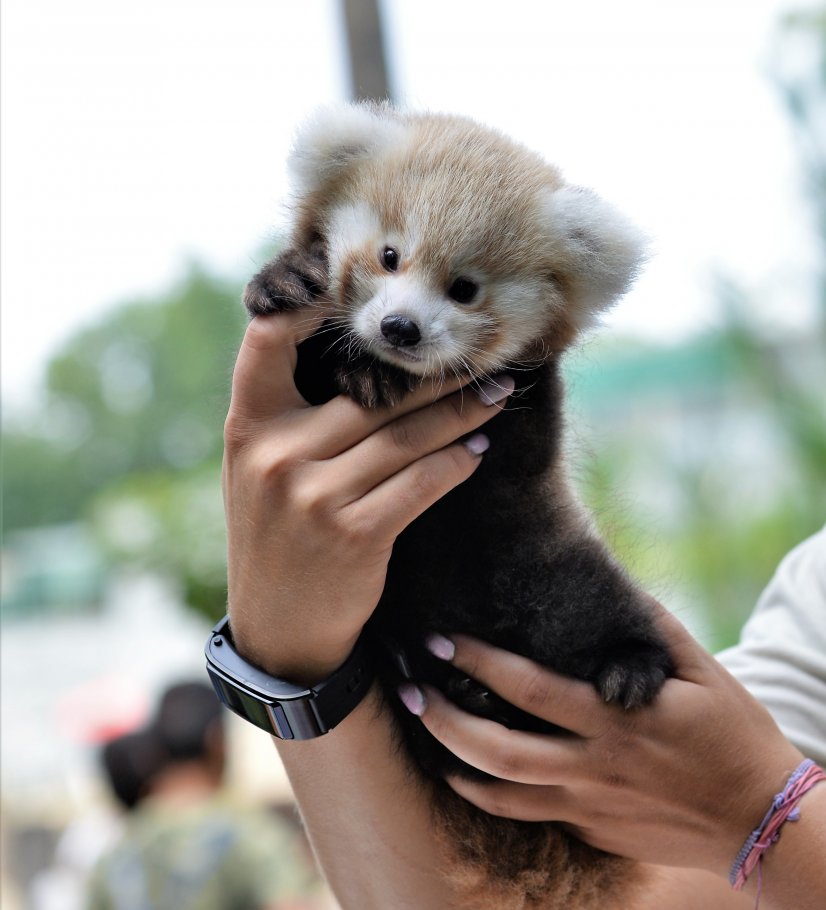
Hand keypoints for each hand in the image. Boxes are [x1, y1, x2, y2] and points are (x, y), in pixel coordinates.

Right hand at [222, 312, 510, 682]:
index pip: (268, 341)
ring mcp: (313, 496)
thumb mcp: (259, 467)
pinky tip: (479, 449)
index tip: (364, 281)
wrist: (280, 629)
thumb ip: (293, 412)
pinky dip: (457, 462)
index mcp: (246, 426)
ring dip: (461, 413)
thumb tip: (360, 345)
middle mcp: (274, 454)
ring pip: (407, 435)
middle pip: (371, 392)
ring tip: (496, 396)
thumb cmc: (279, 532)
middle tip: (482, 354)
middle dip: (432, 373)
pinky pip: (423, 482)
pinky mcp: (355, 534)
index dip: (309, 302)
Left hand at [409, 608, 805, 874]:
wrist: (763, 820)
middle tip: (410, 690)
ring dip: (452, 761)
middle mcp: (594, 768)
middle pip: (495, 749)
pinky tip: (471, 774)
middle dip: (442, 718)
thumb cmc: (739, 737)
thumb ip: (655, 632)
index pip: (530, 690)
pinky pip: (528, 815)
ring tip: (425, 732)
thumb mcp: (706, 673)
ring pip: (499, 793)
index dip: (480, 663)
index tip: (443, 641)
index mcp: (617, 722)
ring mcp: (589, 808)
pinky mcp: (592, 833)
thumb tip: (618, 587)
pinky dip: (490, 794)